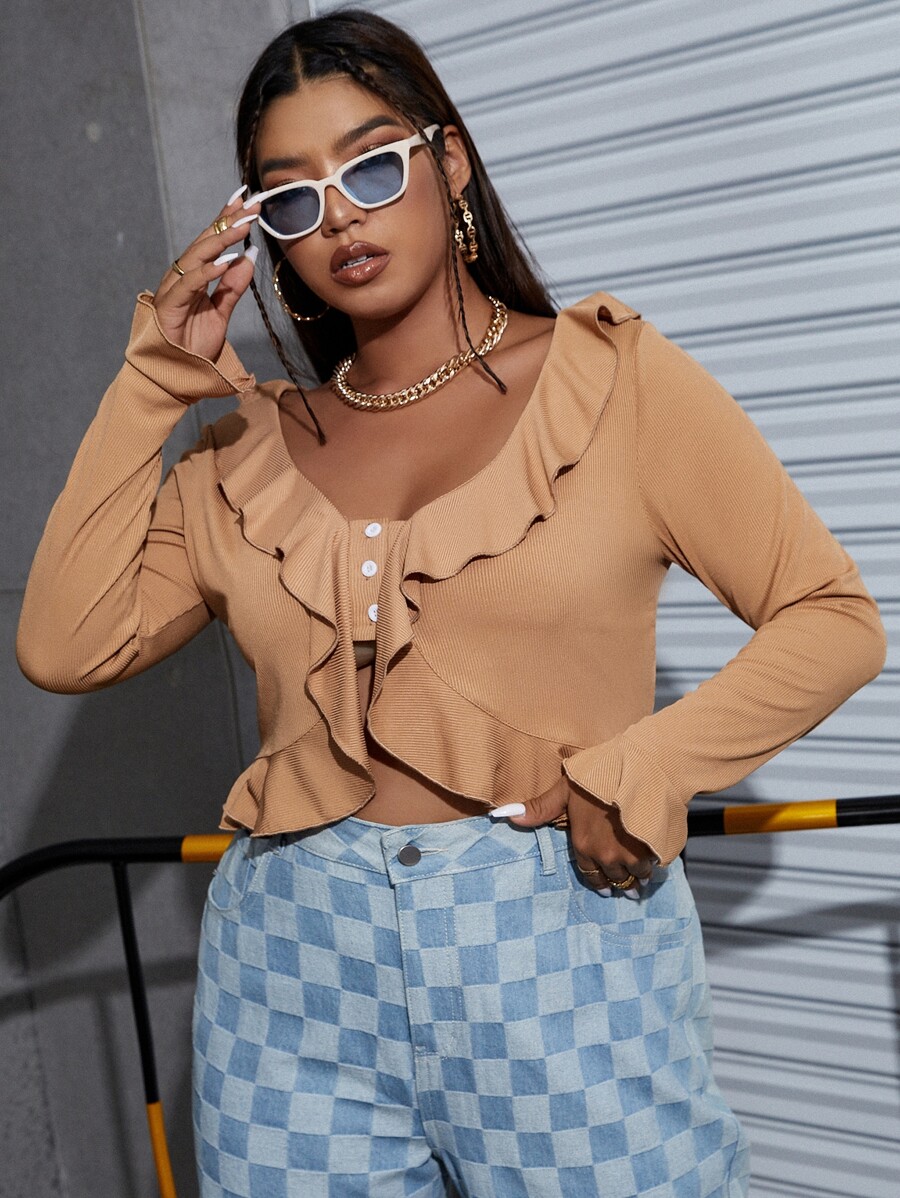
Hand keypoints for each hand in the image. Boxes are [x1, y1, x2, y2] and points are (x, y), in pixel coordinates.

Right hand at [151, 188, 260, 360]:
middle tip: (252, 203)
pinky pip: (190, 284)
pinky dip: (208, 272)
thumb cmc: (193, 347)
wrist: (176, 376)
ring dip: (222, 240)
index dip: (228, 219)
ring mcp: (173, 290)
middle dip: (229, 221)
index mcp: (194, 276)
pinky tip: (226, 261)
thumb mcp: (221, 313)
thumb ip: (233, 286)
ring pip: (197, 257)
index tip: (247, 199)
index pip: (213, 241)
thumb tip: (250, 255)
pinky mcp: (169, 306)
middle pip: (206, 241)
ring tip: (245, 226)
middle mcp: (182, 277)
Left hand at [500, 775, 657, 893]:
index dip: (598, 880)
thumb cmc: (600, 776)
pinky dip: (653, 866)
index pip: (590, 875)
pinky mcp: (655, 851)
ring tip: (640, 873)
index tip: (604, 885)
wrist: (641, 769)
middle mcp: (606, 856)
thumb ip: (540, 807)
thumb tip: (506, 815)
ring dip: (636, 875)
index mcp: (583, 845)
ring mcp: (632, 856)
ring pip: (634, 876)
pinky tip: (653, 861)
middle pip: (613, 878)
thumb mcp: (565, 790)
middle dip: (617, 877)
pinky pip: (653, 868)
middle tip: (623, 876)